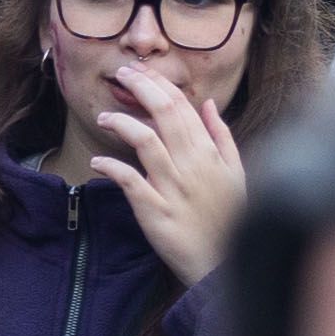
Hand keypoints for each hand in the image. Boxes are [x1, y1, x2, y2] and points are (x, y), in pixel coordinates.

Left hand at [91, 57, 250, 282]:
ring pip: (145, 140)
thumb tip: (207, 103)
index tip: (142, 72)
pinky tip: (97, 162)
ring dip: (121, 122)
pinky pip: (130, 182)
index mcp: (209, 153)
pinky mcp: (155, 211)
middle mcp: (191, 164)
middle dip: (140, 86)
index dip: (159, 84)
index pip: (182, 106)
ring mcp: (172, 187)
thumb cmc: (230, 217)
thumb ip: (221, 136)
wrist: (222, 263)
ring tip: (103, 117)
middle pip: (163, 113)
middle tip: (122, 74)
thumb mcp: (236, 173)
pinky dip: (111, 168)